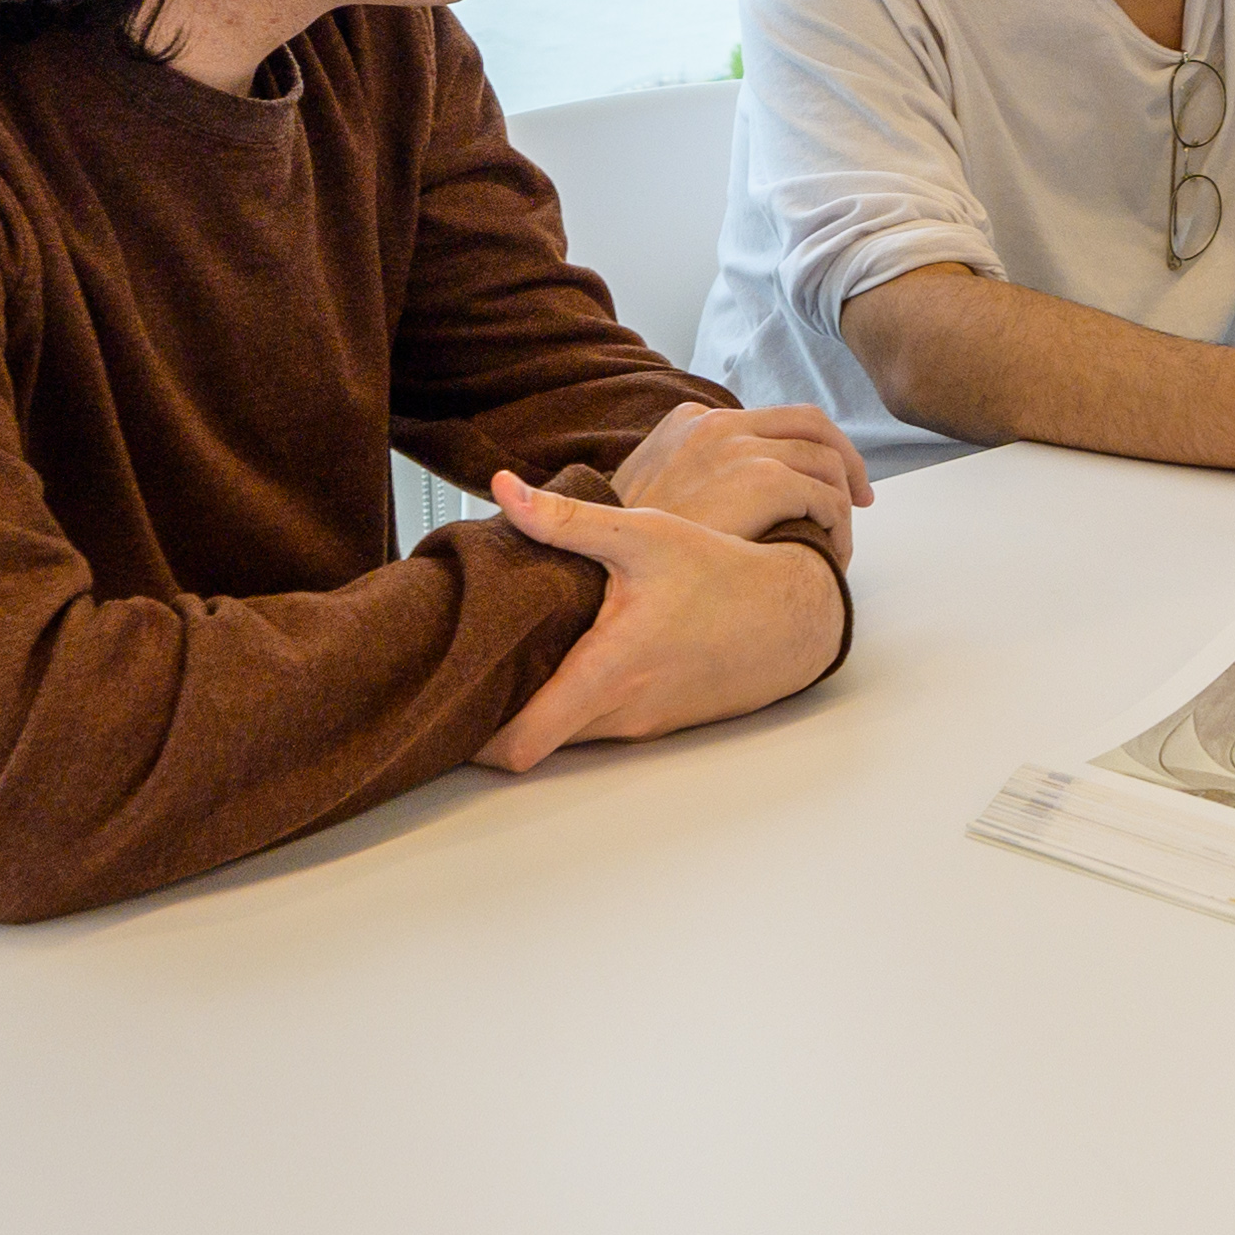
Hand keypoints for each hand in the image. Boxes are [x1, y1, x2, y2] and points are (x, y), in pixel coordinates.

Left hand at [472, 472, 844, 770]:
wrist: (790, 616)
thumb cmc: (721, 575)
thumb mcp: (645, 535)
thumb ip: (568, 518)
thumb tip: (504, 490)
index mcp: (605, 672)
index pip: (519, 744)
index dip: (473, 740)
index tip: (445, 710)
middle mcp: (618, 713)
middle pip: (528, 744)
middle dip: (493, 719)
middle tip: (462, 676)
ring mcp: (637, 726)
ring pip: (561, 736)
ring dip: (533, 710)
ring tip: (507, 663)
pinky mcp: (653, 725)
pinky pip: (593, 727)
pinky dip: (570, 706)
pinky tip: (566, 662)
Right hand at [604, 399, 871, 563]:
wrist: (601, 568)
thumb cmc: (624, 551)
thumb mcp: (647, 499)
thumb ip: (687, 483)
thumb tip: (726, 504)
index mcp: (690, 420)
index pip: (770, 418)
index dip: (808, 448)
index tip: (824, 481)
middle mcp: (717, 423)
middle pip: (811, 423)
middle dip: (845, 459)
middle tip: (860, 499)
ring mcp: (739, 447)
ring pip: (826, 462)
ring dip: (843, 502)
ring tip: (840, 541)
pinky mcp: (762, 479)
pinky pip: (826, 496)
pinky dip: (839, 525)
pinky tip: (832, 553)